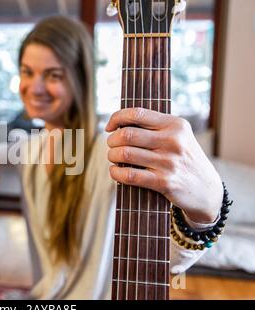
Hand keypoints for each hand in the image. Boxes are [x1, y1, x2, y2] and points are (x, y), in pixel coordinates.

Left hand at [105, 108, 222, 223]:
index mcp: (174, 124)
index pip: (137, 113)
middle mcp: (172, 141)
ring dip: (112, 156)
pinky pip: (130, 175)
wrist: (207, 189)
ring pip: (125, 154)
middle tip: (112, 146)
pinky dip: (116, 173)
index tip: (109, 127)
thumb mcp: (178, 136)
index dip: (116, 118)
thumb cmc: (183, 159)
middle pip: (126, 135)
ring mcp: (168, 162)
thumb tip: (118, 122)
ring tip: (114, 158)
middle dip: (112, 141)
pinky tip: (116, 172)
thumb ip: (154, 127)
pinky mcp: (164, 182)